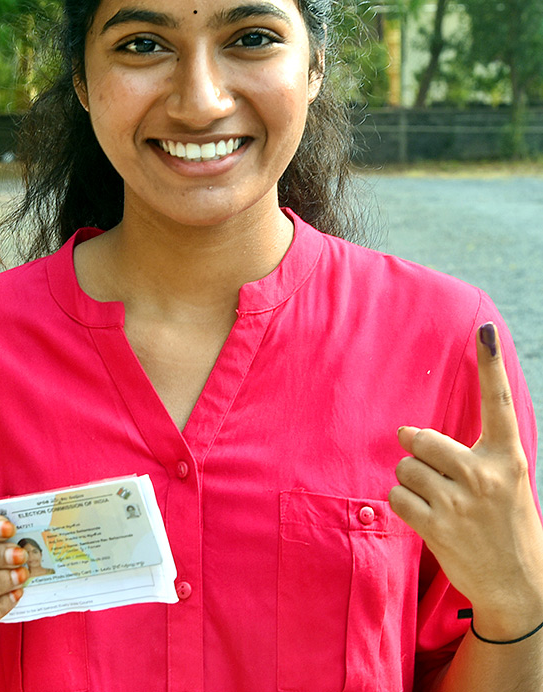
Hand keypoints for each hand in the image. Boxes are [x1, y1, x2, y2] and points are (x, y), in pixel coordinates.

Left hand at [389, 322, 542, 639]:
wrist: (518, 585)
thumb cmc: (506, 525)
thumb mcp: (507, 481)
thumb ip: (473, 455)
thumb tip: (410, 436)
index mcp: (506, 457)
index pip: (497, 402)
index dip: (490, 363)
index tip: (486, 330)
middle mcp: (483, 474)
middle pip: (421, 440)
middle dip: (415, 452)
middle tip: (431, 470)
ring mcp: (459, 501)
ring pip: (406, 468)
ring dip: (410, 482)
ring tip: (436, 502)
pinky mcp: (437, 526)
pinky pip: (397, 496)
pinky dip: (403, 504)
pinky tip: (426, 517)